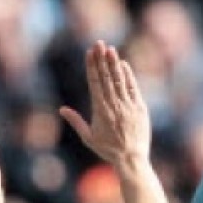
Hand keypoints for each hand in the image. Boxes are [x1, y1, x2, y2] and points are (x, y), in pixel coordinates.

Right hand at [59, 41, 150, 166]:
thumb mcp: (88, 137)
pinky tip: (123, 64)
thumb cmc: (108, 150)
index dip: (92, 67)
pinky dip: (128, 76)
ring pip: (119, 80)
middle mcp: (114, 106)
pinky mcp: (140, 108)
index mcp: (100, 111)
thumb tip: (62, 109)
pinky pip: (133, 88)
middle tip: (99, 43)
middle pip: (106, 78)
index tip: (89, 53)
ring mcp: (128, 106)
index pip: (95, 83)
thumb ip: (76, 121)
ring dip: (114, 64)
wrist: (132, 159)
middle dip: (102, 59)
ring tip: (110, 49)